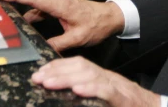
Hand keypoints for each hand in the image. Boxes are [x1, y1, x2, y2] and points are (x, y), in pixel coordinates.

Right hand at [0, 0, 124, 51]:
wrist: (109, 17)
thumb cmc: (97, 24)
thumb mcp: (79, 37)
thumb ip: (60, 43)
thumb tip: (42, 48)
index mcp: (60, 4)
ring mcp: (55, 2)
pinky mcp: (56, 7)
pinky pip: (37, 6)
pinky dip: (26, 8)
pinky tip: (19, 16)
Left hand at [32, 57, 160, 106]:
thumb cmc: (129, 106)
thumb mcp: (104, 99)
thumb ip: (89, 94)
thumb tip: (69, 92)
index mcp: (102, 79)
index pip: (78, 65)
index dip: (58, 66)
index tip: (40, 72)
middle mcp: (108, 79)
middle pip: (81, 67)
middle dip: (57, 70)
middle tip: (38, 77)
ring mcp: (117, 88)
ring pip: (91, 75)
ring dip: (68, 77)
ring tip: (50, 82)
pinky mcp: (124, 99)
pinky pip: (107, 91)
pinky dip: (92, 89)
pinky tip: (78, 90)